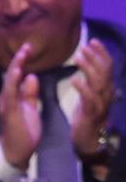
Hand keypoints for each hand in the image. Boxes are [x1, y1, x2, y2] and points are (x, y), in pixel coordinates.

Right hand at [0, 43, 40, 169]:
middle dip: (18, 60)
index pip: (17, 76)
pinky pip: (11, 94)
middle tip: (26, 46)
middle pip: (11, 75)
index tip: (28, 49)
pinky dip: (13, 82)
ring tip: (22, 54)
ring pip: (10, 82)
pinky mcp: (9, 111)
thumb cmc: (23, 132)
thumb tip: (32, 76)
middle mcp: (6, 97)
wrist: (15, 152)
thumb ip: (30, 94)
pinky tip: (18, 72)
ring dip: (16, 67)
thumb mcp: (30, 109)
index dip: (21, 62)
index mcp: (12, 96)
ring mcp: (6, 104)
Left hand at [71, 39, 116, 156]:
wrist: (87, 140)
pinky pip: (89, 99)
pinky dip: (83, 88)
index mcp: (106, 89)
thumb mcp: (89, 95)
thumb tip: (88, 62)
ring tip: (78, 57)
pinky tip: (75, 79)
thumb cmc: (86, 115)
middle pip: (105, 72)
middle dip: (96, 57)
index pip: (108, 67)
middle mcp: (106, 94)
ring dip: (89, 68)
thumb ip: (90, 80)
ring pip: (99, 83)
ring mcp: (100, 104)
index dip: (102, 53)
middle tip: (84, 46)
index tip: (92, 41)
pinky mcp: (91, 114)